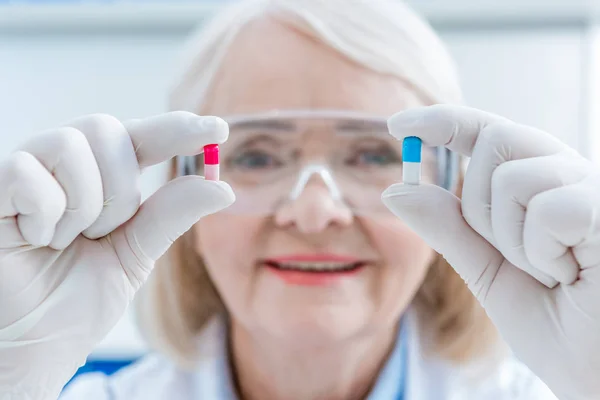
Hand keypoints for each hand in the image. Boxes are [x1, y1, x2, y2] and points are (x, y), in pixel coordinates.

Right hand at [0, 112, 233, 398]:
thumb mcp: (134, 256)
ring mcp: (26, 173)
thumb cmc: (74, 302)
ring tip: (65, 242)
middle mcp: (64, 168)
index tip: (219, 129)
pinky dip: (45, 212)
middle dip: (119, 189)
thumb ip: (170, 216)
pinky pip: (26, 171)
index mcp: (102, 180)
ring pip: (70, 143)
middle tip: (102, 234)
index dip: (177, 128)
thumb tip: (223, 188)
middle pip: (107, 129)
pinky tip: (36, 239)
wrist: (30, 348)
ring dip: (83, 204)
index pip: (142, 137)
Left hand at [382, 105, 599, 399]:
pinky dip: (542, 252)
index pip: (487, 132)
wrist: (595, 374)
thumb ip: (449, 229)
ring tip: (549, 272)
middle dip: (480, 206)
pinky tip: (570, 274)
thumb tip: (398, 189)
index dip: (443, 121)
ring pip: (513, 178)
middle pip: (496, 139)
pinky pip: (548, 208)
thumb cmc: (555, 325)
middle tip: (513, 257)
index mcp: (540, 185)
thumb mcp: (487, 272)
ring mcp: (593, 189)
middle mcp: (568, 176)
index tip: (399, 123)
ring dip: (512, 240)